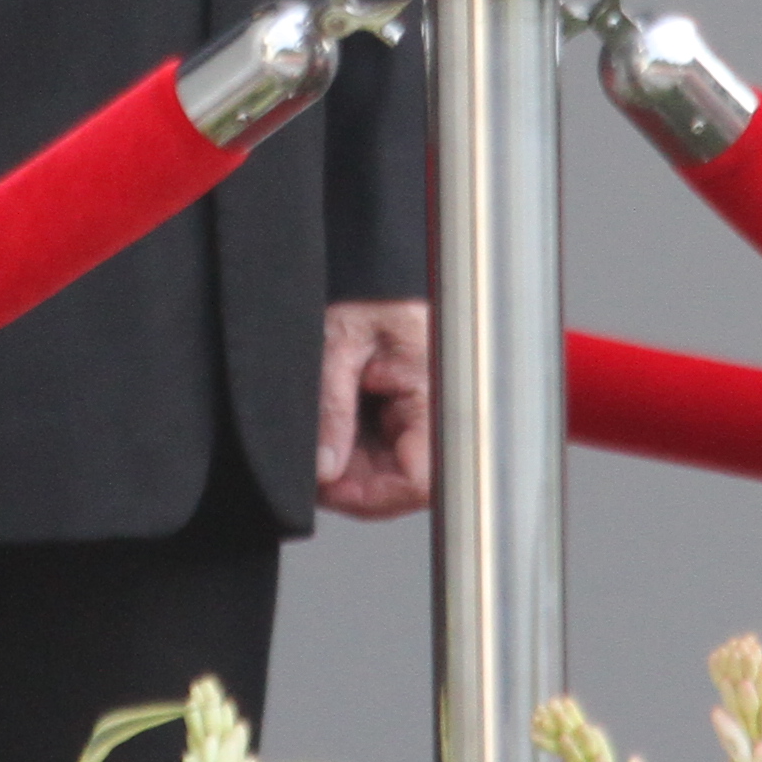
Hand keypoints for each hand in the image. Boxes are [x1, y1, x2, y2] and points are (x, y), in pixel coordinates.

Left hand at [316, 298, 433, 518]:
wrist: (384, 266)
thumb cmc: (373, 288)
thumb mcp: (338, 341)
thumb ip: (330, 407)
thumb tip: (324, 469)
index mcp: (439, 394)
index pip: (418, 482)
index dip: (369, 495)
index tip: (327, 486)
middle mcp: (446, 412)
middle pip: (405, 483)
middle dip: (356, 479)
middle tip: (315, 460)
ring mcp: (435, 415)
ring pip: (398, 471)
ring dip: (357, 463)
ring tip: (328, 429)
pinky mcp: (423, 413)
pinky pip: (397, 450)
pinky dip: (363, 445)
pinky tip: (346, 420)